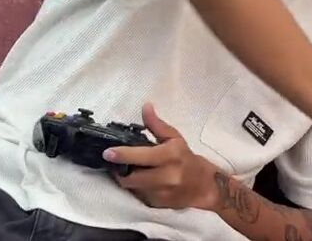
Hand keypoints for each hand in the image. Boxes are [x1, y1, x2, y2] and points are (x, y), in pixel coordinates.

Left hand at [104, 103, 220, 210]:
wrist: (204, 186)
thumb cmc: (186, 159)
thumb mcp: (175, 138)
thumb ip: (156, 125)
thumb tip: (145, 107)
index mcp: (169, 156)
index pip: (142, 157)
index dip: (123, 155)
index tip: (107, 153)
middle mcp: (166, 176)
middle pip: (132, 178)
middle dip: (119, 171)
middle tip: (114, 163)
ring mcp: (162, 193)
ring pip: (133, 188)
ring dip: (126, 179)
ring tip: (126, 170)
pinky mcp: (158, 204)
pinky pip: (139, 196)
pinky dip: (136, 188)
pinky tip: (140, 181)